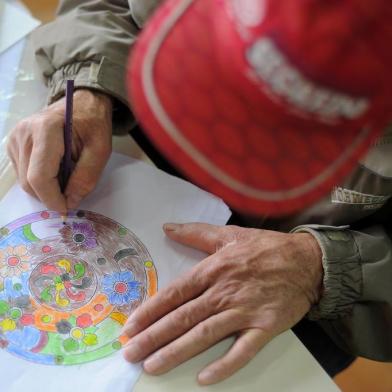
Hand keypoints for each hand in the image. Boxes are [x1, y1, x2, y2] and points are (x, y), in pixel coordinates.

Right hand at [7, 89, 112, 213]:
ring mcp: (15, 138)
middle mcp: (23, 133)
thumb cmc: (93, 123)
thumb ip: (86, 176)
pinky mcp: (13, 144)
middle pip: (29, 182)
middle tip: (72, 192)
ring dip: (46, 188)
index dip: (52, 198)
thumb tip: (71, 201)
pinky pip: (23, 173)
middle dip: (51, 195)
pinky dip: (40, 180)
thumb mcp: (100, 149)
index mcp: (45, 130)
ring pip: (24, 180)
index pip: (39, 176)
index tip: (67, 208)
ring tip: (66, 175)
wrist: (82, 103)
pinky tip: (56, 169)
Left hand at [122, 223, 322, 384]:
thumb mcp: (229, 233)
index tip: (130, 326)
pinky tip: (204, 378)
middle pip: (183, 317)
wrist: (307, 260)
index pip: (175, 293)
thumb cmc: (266, 247)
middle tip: (130, 353)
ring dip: (177, 352)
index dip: (151, 311)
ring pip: (204, 335)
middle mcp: (224, 292)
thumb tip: (168, 227)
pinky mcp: (265, 327)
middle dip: (153, 337)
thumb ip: (196, 232)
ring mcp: (244, 311)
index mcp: (213, 269)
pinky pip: (242, 351)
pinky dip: (224, 365)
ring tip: (152, 366)